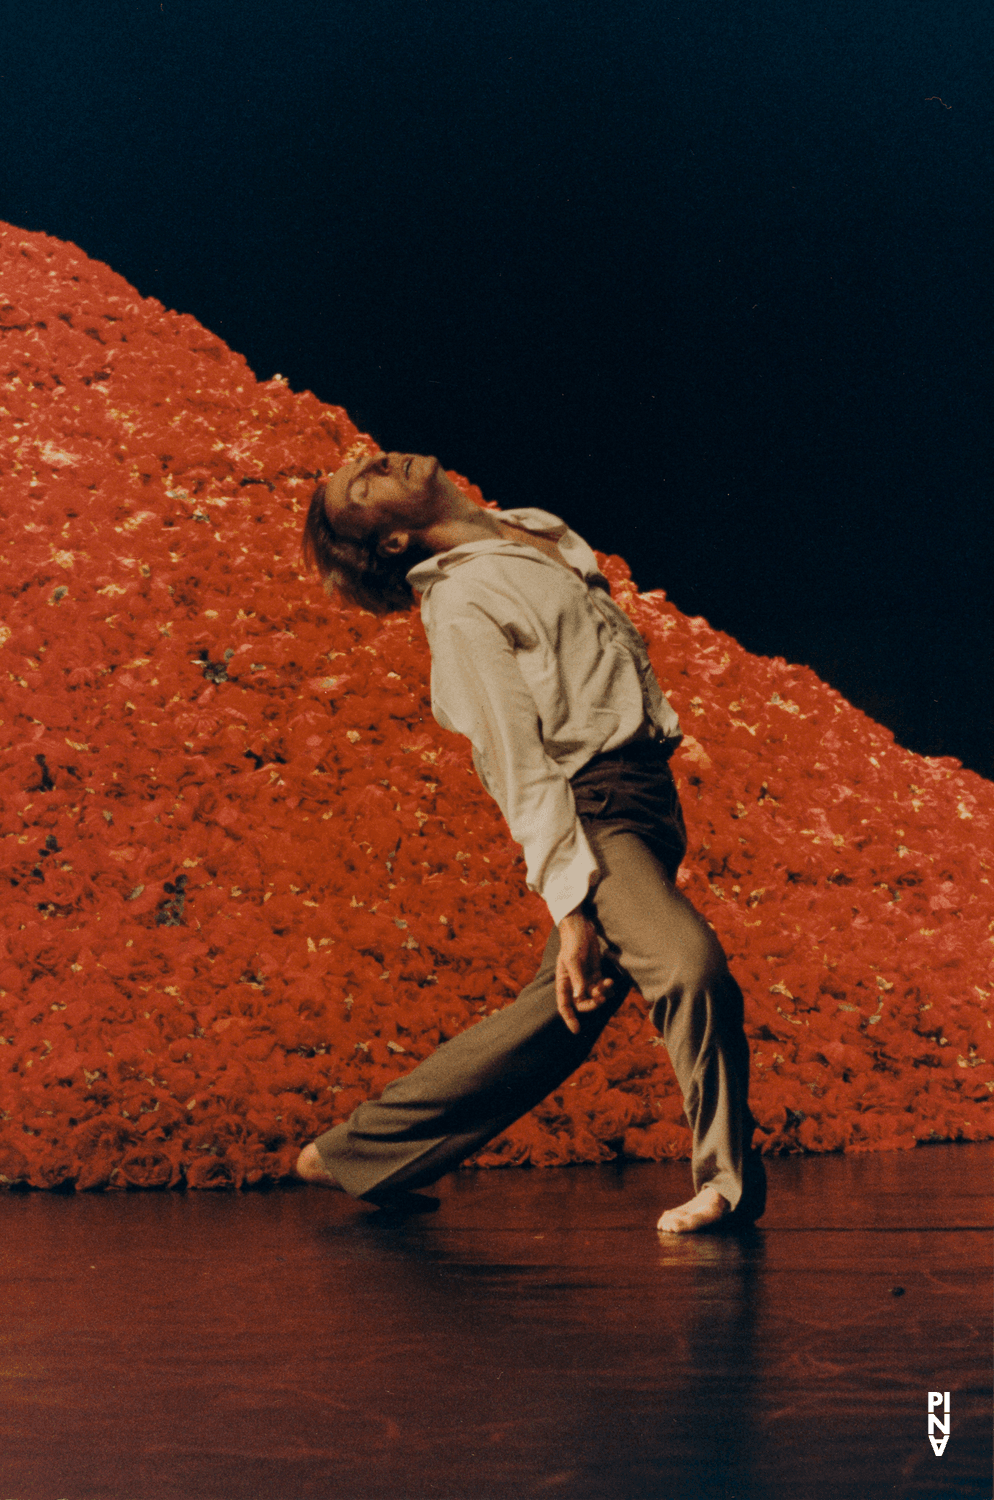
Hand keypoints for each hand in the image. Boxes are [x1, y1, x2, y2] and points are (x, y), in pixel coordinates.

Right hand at [555, 909, 613, 1034]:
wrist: (581, 926)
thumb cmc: (573, 941)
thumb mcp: (573, 959)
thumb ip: (577, 978)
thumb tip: (579, 996)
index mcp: (563, 981)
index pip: (564, 1005)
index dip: (569, 1018)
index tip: (576, 1030)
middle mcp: (573, 982)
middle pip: (581, 1003)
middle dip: (592, 1004)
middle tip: (601, 998)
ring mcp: (585, 977)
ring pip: (594, 995)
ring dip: (602, 994)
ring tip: (608, 983)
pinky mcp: (595, 971)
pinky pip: (601, 986)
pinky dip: (607, 987)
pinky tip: (611, 982)